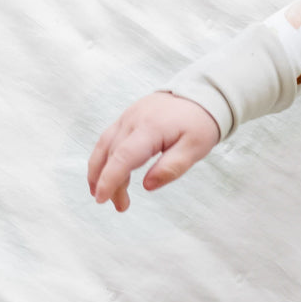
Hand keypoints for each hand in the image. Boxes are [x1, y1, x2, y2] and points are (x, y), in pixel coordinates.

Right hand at [86, 91, 220, 211]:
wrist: (200, 95)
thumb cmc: (200, 124)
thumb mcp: (195, 149)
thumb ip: (171, 167)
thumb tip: (147, 186)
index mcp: (150, 129)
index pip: (123, 157)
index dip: (110, 179)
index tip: (102, 199)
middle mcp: (132, 121)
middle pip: (112, 155)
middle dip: (109, 182)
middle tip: (120, 206)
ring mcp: (127, 117)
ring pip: (104, 146)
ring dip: (99, 171)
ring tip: (102, 194)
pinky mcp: (127, 117)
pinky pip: (109, 139)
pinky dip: (104, 158)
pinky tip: (106, 172)